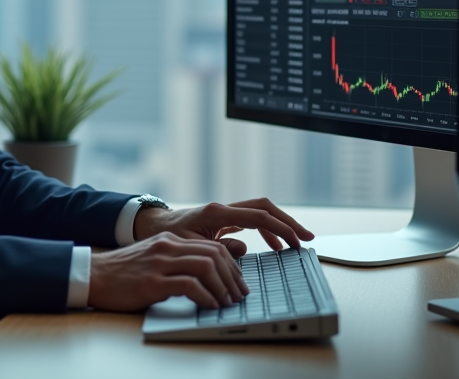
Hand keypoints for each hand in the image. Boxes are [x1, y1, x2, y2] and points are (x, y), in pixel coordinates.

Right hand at [87, 232, 249, 311]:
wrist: (93, 275)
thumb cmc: (124, 273)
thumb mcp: (154, 260)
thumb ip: (178, 261)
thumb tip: (208, 273)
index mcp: (170, 241)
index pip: (212, 247)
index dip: (231, 266)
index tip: (237, 283)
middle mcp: (167, 247)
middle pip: (213, 254)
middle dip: (232, 277)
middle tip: (238, 295)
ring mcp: (160, 263)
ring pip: (205, 266)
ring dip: (222, 287)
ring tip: (227, 302)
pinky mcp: (152, 282)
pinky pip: (189, 285)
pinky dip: (205, 296)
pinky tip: (210, 305)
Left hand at [133, 198, 314, 257]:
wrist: (152, 227)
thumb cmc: (167, 238)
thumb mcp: (190, 248)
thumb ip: (217, 249)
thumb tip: (243, 250)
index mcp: (217, 213)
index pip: (259, 217)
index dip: (281, 228)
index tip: (298, 240)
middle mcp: (223, 209)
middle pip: (265, 208)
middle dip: (287, 222)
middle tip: (306, 238)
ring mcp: (225, 213)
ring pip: (260, 212)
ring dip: (279, 226)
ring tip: (294, 245)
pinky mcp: (224, 220)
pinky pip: (252, 221)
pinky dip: (266, 231)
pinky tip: (273, 246)